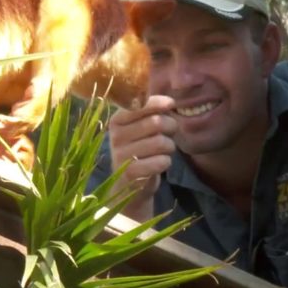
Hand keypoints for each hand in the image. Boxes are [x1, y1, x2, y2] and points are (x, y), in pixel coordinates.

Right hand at [107, 95, 176, 220]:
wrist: (128, 186)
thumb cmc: (140, 149)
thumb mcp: (141, 128)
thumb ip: (151, 112)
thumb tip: (170, 101)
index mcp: (117, 120)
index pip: (140, 105)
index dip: (158, 103)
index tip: (171, 104)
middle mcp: (116, 136)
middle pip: (156, 122)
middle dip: (171, 126)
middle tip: (170, 132)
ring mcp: (121, 155)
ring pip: (161, 142)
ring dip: (170, 146)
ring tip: (164, 150)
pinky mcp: (131, 173)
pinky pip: (161, 161)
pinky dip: (166, 162)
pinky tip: (159, 163)